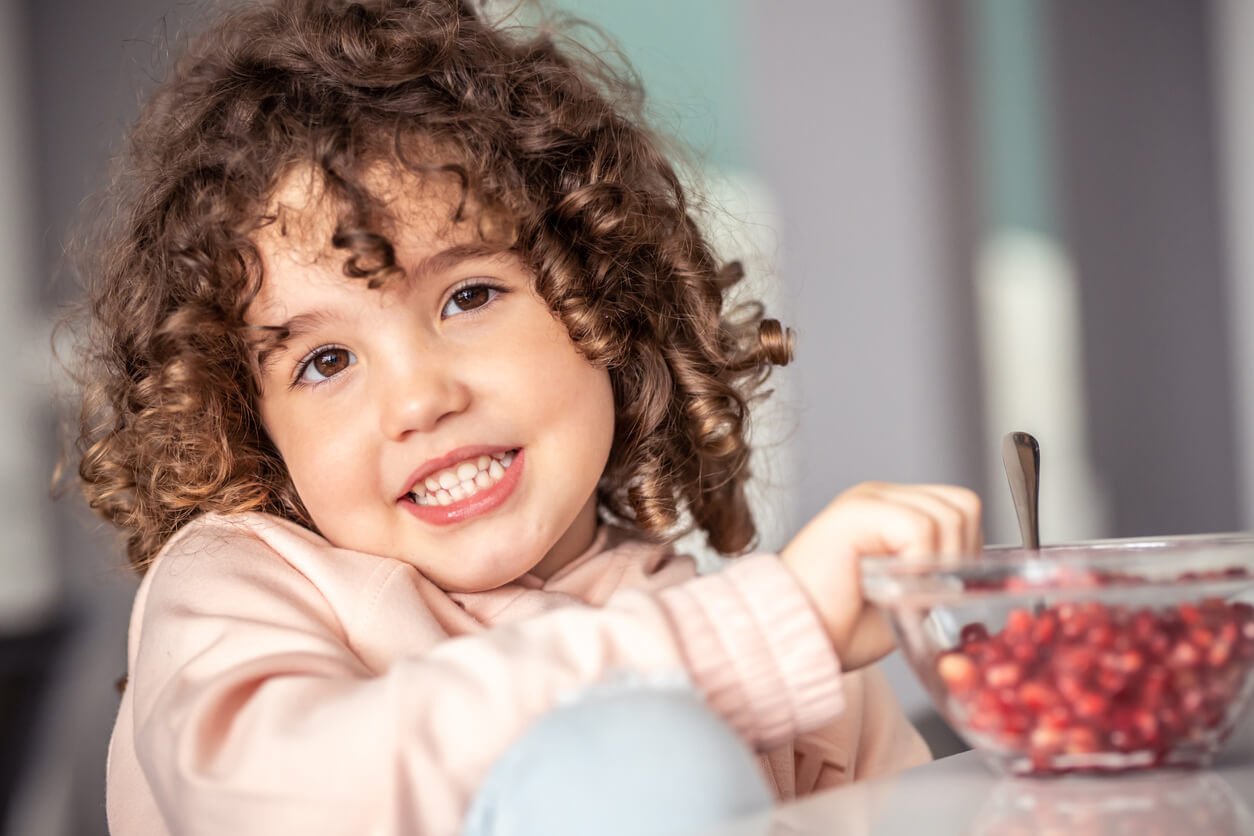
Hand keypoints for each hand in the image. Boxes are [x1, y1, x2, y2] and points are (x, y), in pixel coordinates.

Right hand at [780, 482, 981, 670]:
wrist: (792, 641)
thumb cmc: (837, 630)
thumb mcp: (905, 600)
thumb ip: (937, 577)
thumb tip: (980, 576)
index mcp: (892, 512)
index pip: (961, 508)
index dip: (967, 551)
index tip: (944, 590)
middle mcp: (881, 497)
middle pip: (962, 506)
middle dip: (961, 556)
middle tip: (927, 594)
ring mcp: (867, 500)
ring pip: (948, 516)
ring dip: (940, 564)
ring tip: (907, 592)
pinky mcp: (855, 512)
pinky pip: (919, 529)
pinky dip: (920, 564)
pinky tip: (893, 587)